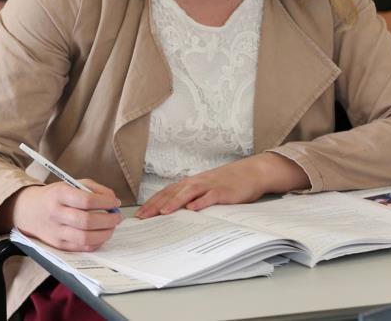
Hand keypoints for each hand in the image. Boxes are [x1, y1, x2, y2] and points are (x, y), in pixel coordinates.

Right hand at [10, 180, 122, 251]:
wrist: (29, 210)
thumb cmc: (55, 196)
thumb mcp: (70, 184)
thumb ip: (93, 188)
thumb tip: (113, 200)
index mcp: (59, 194)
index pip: (86, 200)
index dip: (105, 202)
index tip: (115, 202)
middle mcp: (56, 213)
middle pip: (87, 221)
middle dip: (108, 220)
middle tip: (117, 217)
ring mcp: (56, 231)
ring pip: (85, 238)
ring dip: (104, 234)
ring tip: (111, 227)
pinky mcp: (58, 244)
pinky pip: (81, 247)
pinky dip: (96, 243)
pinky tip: (101, 235)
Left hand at [136, 153, 308, 218]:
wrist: (250, 172)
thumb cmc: (226, 183)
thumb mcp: (205, 189)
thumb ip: (191, 198)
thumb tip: (172, 213)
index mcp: (190, 183)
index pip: (166, 192)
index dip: (152, 202)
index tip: (140, 214)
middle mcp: (197, 182)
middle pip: (172, 192)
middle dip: (157, 204)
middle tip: (144, 216)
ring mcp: (210, 186)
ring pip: (188, 192)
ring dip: (175, 202)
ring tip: (163, 212)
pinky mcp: (224, 191)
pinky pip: (210, 196)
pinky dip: (201, 202)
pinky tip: (193, 209)